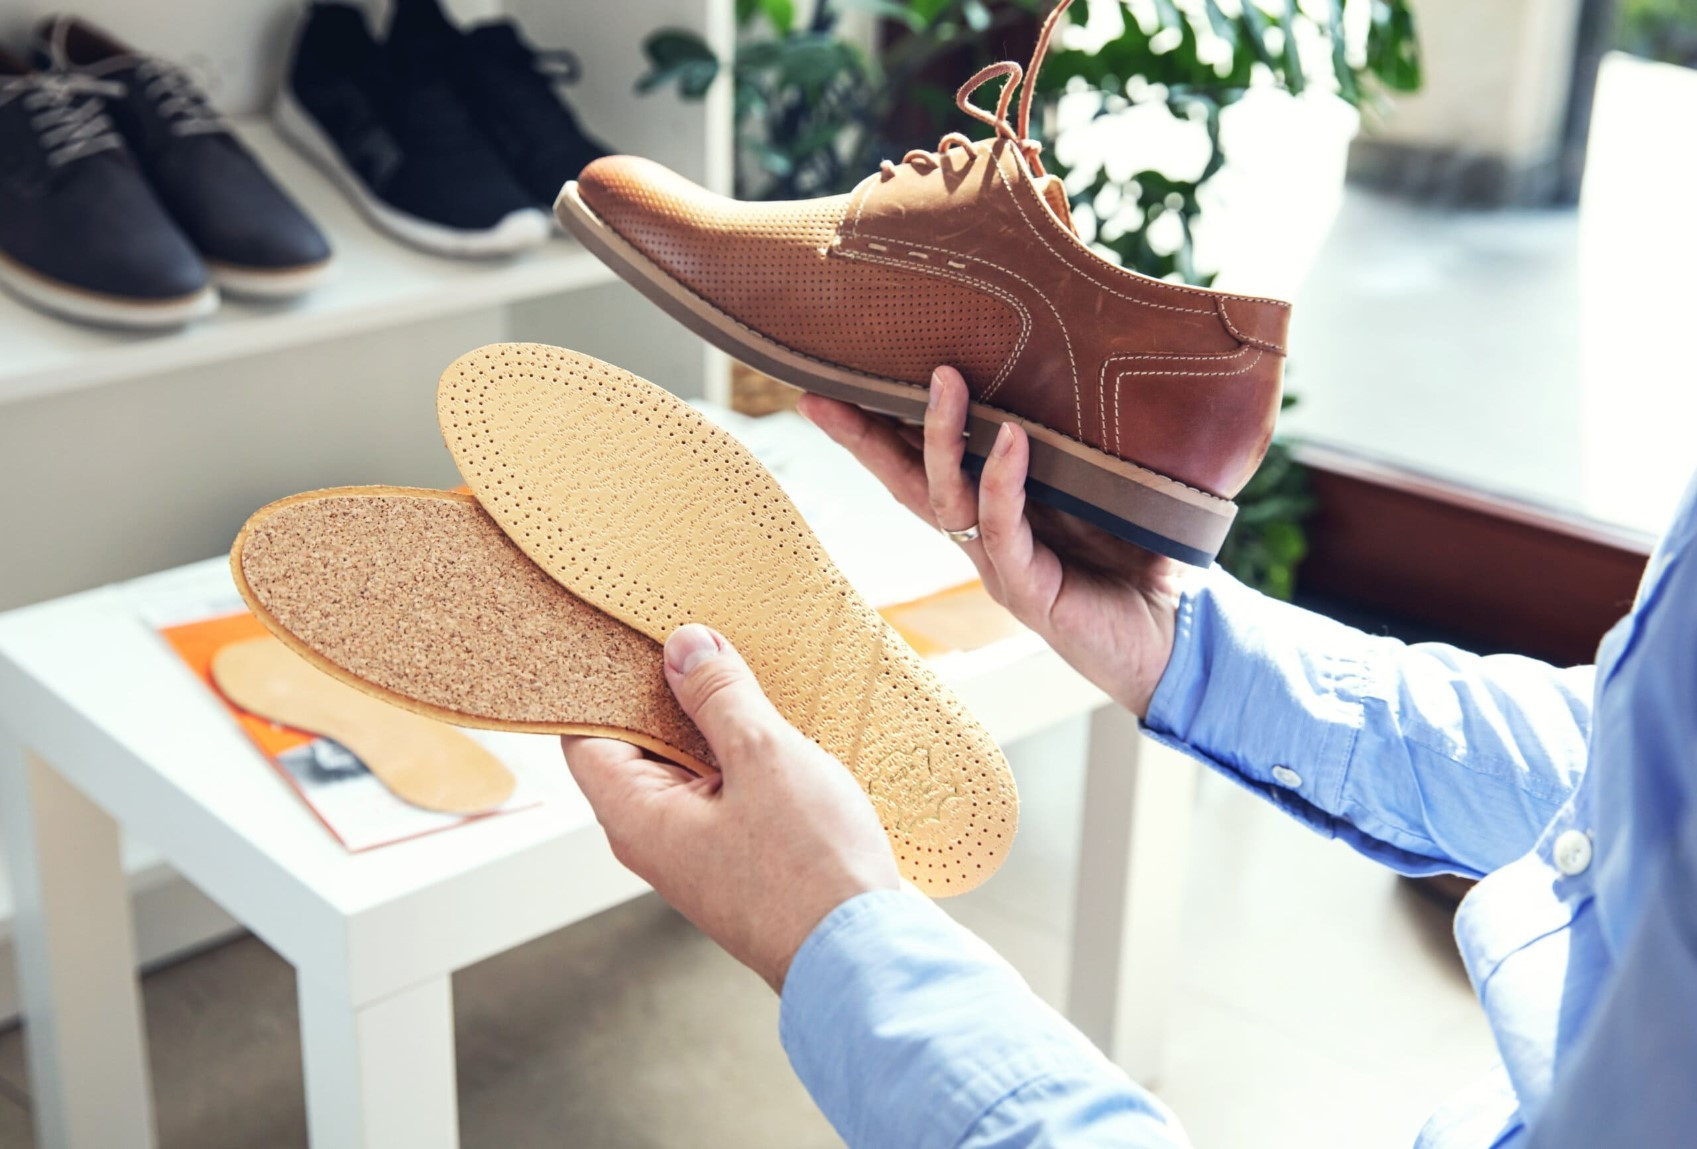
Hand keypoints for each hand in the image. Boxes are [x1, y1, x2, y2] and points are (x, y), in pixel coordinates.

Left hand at [561, 624, 900, 991]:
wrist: (866, 957)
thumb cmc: (810, 870)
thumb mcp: (765, 758)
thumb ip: (720, 697)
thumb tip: (684, 647)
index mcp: (636, 816)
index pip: (585, 732)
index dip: (602, 680)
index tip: (631, 632)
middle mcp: (654, 837)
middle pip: (636, 744)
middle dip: (666, 691)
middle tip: (698, 634)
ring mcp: (696, 850)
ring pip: (686, 765)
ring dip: (711, 721)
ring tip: (743, 668)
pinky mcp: (738, 857)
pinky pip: (722, 790)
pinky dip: (737, 754)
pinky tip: (774, 724)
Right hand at [798, 367, 1187, 716]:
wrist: (1174, 642)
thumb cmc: (1140, 561)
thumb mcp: (1104, 488)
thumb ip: (1079, 443)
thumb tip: (1085, 359)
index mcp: (992, 515)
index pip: (918, 466)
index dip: (873, 431)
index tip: (826, 388)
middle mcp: (983, 541)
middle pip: (906, 483)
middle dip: (863, 438)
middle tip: (827, 392)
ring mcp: (1002, 567)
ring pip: (948, 499)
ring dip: (942, 436)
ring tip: (944, 378)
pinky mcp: (1032, 590)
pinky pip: (1005, 528)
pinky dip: (1003, 480)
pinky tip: (1007, 437)